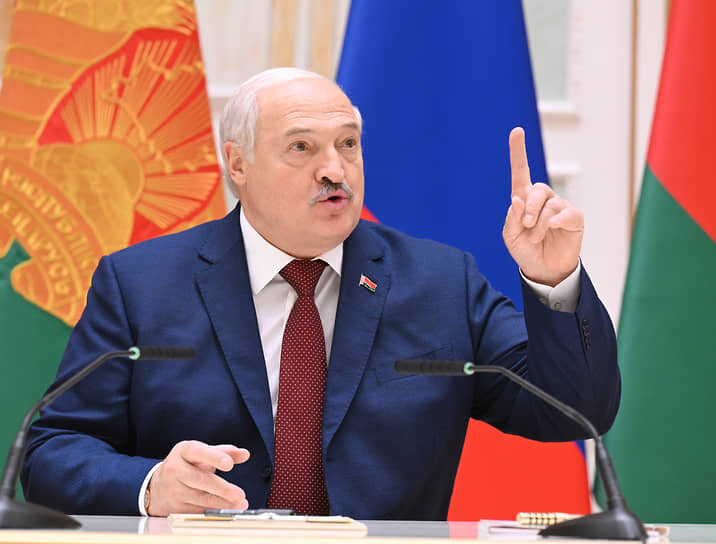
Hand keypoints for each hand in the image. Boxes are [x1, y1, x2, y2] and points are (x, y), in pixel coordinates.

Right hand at [147, 441, 249, 515]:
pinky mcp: (175, 507)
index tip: (229, 464)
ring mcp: (174, 489)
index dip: (214, 457)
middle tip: (239, 494)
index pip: (199, 452)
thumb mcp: (201, 453)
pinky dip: (214, 511)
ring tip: (239, 503)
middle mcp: (176, 469)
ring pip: (201, 498)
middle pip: (200, 479)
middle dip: (221, 488)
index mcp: (184, 451)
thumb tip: (245, 454)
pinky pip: (197, 510)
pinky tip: (227, 510)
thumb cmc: (185, 465)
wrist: (157, 486)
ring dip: (222, 503)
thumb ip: (224, 452)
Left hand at [502, 127, 582, 285]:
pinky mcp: (574, 217)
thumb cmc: (525, 250)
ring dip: (538, 224)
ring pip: (549, 205)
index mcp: (524, 199)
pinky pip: (565, 213)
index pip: (520, 172)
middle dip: (528, 209)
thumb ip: (512, 217)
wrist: (542, 269)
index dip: (518, 152)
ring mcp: (559, 207)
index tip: (517, 131)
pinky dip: (555, 221)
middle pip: (536, 190)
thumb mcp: (510, 235)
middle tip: (524, 226)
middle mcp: (542, 199)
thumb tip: (517, 198)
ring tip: (535, 238)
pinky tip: (553, 228)